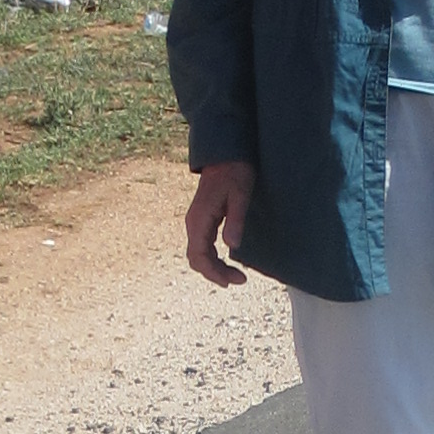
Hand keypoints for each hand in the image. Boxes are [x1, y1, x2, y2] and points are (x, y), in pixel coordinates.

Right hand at [186, 161, 255, 287]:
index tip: (235, 280)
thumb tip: (232, 246)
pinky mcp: (202, 220)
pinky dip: (212, 258)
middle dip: (216, 274)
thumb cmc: (235, 171)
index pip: (200, 256)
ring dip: (214, 268)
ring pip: (198, 254)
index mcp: (199, 219)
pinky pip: (202, 246)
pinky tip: (226, 261)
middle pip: (197, 259)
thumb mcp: (240, 195)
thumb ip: (235, 220)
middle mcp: (193, 223)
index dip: (215, 272)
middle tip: (239, 280)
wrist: (226, 153)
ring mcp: (196, 222)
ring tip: (235, 275)